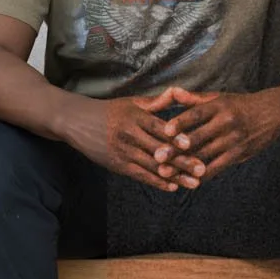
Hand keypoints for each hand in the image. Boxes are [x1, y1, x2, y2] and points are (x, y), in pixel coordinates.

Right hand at [61, 92, 192, 191]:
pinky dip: (156, 182)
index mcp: (135, 116)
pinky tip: (172, 187)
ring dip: (174, 176)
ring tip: (194, 183)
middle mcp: (129, 135)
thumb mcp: (132, 102)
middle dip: (182, 161)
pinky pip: (140, 175)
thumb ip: (158, 101)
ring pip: (152, 166)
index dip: (173, 136)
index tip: (190, 143)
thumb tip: (179, 91)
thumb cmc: (111, 110)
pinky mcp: (117, 165)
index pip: (157, 127)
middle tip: (202, 169)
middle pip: (159, 150)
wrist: (77, 122)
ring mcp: (123, 152)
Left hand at [156, 88, 279, 184]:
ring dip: (184, 166)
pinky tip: (188, 181)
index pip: (196, 114)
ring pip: (205, 156)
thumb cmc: (240, 105)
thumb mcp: (219, 98)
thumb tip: (172, 91)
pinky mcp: (239, 154)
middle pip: (198, 138)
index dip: (180, 123)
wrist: (273, 114)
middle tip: (158, 157)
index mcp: (219, 106)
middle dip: (176, 149)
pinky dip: (202, 175)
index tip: (164, 131)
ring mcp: (233, 140)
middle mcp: (226, 122)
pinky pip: (218, 168)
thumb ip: (194, 99)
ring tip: (166, 173)